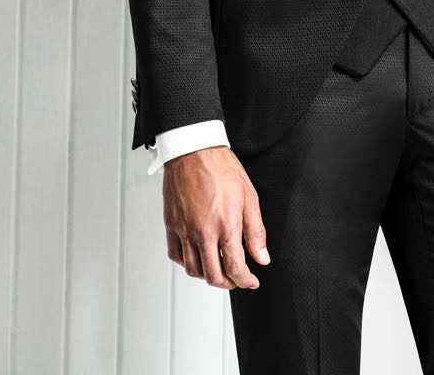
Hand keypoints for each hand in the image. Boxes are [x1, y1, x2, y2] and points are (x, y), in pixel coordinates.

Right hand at [162, 145, 269, 289]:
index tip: (251, 281)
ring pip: (193, 269)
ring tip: (218, 268)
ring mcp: (184, 230)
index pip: (235, 269)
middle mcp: (203, 232)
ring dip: (207, 275)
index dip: (245, 281)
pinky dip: (187, 263)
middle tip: (236, 278)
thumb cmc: (221, 167)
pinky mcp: (171, 224)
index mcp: (225, 226)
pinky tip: (197, 256)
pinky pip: (176, 255)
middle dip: (228, 283)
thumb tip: (262, 258)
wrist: (194, 149)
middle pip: (213, 276)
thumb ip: (256, 231)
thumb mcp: (249, 197)